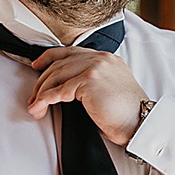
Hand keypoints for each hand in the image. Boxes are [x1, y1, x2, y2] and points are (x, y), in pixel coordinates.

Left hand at [28, 46, 147, 144]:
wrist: (141, 122)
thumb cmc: (128, 113)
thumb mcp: (111, 88)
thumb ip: (94, 80)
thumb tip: (67, 87)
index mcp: (107, 59)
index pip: (71, 52)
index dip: (49, 57)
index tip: (38, 65)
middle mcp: (101, 59)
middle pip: (60, 63)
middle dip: (41, 81)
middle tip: (34, 96)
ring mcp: (96, 68)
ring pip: (57, 75)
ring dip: (41, 92)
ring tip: (36, 106)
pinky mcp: (90, 81)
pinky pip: (59, 89)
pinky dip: (46, 99)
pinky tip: (42, 106)